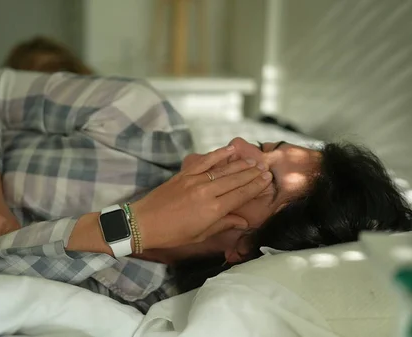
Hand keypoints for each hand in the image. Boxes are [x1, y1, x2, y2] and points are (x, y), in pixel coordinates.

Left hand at [132, 145, 271, 249]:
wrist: (144, 223)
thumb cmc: (172, 234)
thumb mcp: (200, 235)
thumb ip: (224, 224)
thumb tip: (244, 222)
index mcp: (213, 210)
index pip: (240, 195)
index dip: (255, 186)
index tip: (267, 180)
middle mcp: (206, 192)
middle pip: (235, 180)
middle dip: (252, 173)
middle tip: (265, 169)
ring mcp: (194, 181)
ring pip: (223, 169)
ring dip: (240, 164)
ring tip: (253, 161)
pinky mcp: (184, 174)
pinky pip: (204, 161)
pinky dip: (218, 154)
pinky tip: (230, 150)